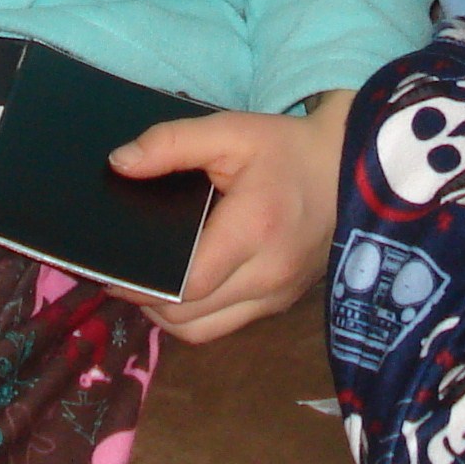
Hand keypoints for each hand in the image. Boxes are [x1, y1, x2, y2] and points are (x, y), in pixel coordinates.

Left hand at [106, 91, 350, 343]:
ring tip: (147, 285)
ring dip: (169, 317)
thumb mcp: (230, 131)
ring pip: (205, 332)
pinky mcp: (281, 303)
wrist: (351, 170)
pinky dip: (197, 315)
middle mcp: (267, 274)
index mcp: (253, 230)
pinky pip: (227, 324)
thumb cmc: (288, 149)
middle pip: (189, 318)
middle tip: (120, 276)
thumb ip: (171, 144)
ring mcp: (277, 296)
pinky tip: (181, 288)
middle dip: (147, 303)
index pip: (186, 285)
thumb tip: (119, 164)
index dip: (143, 286)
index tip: (112, 271)